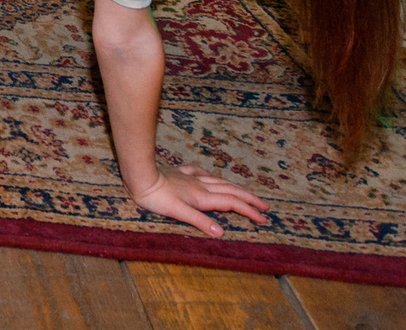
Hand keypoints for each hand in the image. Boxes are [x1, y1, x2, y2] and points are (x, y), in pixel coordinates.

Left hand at [130, 162, 269, 237]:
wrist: (140, 177)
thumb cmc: (156, 197)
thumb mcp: (178, 212)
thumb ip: (199, 221)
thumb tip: (221, 233)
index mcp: (202, 197)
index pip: (232, 204)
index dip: (248, 211)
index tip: (263, 219)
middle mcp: (200, 186)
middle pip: (231, 191)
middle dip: (249, 199)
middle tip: (265, 206)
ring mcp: (190, 178)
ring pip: (219, 182)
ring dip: (235, 188)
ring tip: (246, 192)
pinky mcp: (179, 173)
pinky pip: (200, 173)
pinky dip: (210, 177)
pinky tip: (210, 176)